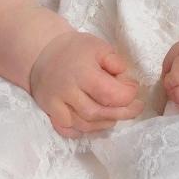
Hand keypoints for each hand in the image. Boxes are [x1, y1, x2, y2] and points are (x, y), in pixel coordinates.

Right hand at [29, 30, 143, 138]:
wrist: (44, 53)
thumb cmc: (76, 49)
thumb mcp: (100, 47)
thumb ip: (116, 63)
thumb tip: (127, 82)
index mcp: (82, 73)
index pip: (111, 94)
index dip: (128, 95)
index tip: (133, 88)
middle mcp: (68, 91)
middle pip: (99, 113)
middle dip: (122, 113)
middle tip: (135, 108)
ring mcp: (56, 105)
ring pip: (85, 125)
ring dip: (105, 122)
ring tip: (117, 113)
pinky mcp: (50, 113)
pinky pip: (69, 130)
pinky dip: (84, 131)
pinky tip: (95, 122)